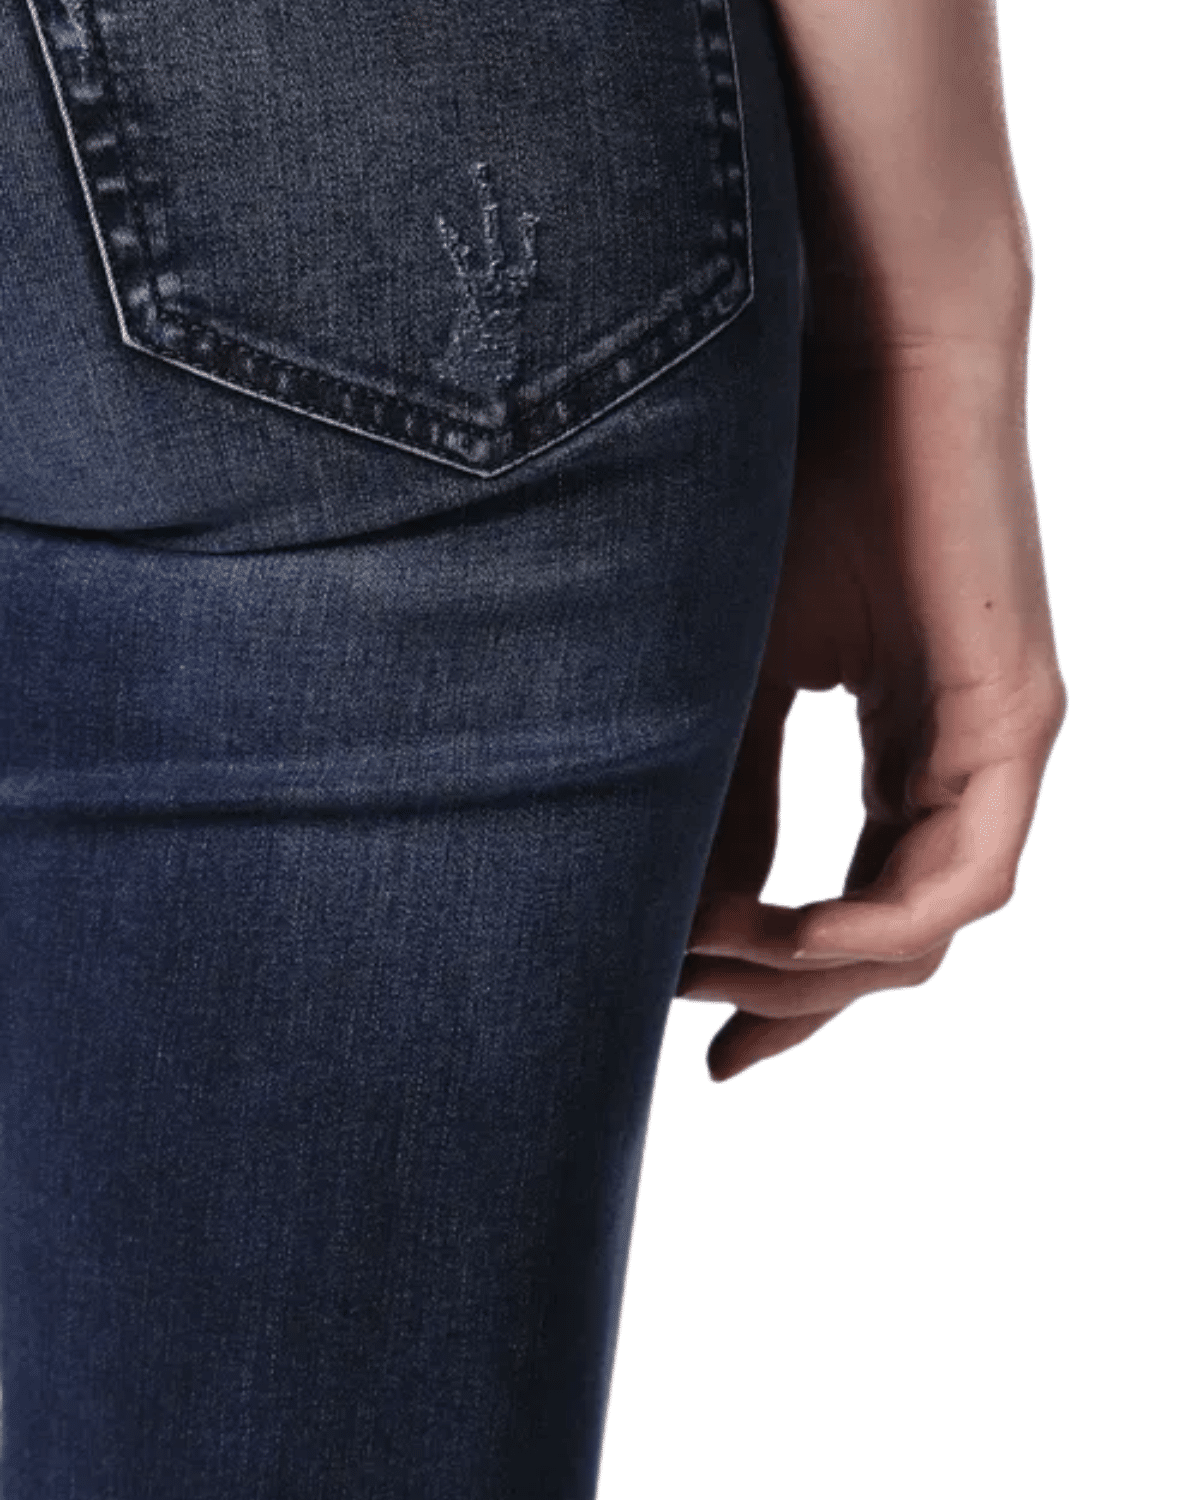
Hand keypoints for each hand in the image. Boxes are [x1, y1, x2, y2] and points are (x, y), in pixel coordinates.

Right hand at [679, 347, 1066, 1081]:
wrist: (859, 343)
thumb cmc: (785, 484)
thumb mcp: (732, 679)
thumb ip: (728, 798)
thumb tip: (690, 912)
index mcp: (902, 752)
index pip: (850, 911)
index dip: (774, 989)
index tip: (695, 1032)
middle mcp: (959, 766)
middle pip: (884, 945)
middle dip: (784, 1001)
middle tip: (695, 1025)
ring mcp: (995, 748)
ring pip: (922, 930)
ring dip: (812, 975)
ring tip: (709, 973)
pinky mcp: (1017, 715)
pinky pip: (964, 876)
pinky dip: (872, 928)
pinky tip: (782, 938)